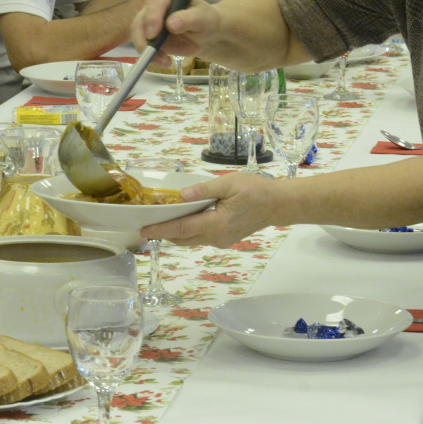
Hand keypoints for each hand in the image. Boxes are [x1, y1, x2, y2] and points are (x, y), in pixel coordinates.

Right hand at [130, 0, 220, 65]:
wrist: (205, 34)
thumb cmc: (206, 21)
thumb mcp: (203, 19)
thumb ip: (189, 19)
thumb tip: (171, 23)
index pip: (155, 3)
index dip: (152, 17)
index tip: (153, 34)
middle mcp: (154, 6)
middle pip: (141, 19)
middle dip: (143, 37)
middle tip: (152, 52)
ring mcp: (149, 21)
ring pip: (138, 34)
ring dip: (146, 49)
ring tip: (164, 61)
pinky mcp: (149, 37)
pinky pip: (143, 46)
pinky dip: (151, 57)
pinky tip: (165, 62)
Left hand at [140, 173, 281, 247]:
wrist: (278, 204)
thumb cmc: (255, 190)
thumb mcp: (228, 183)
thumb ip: (204, 190)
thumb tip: (181, 195)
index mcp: (216, 224)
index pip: (182, 229)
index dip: (161, 230)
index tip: (144, 230)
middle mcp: (216, 237)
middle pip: (184, 238)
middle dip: (164, 233)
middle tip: (147, 223)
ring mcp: (221, 240)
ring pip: (192, 239)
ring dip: (176, 232)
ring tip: (162, 220)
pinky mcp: (225, 238)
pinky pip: (201, 237)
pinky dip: (188, 231)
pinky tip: (184, 218)